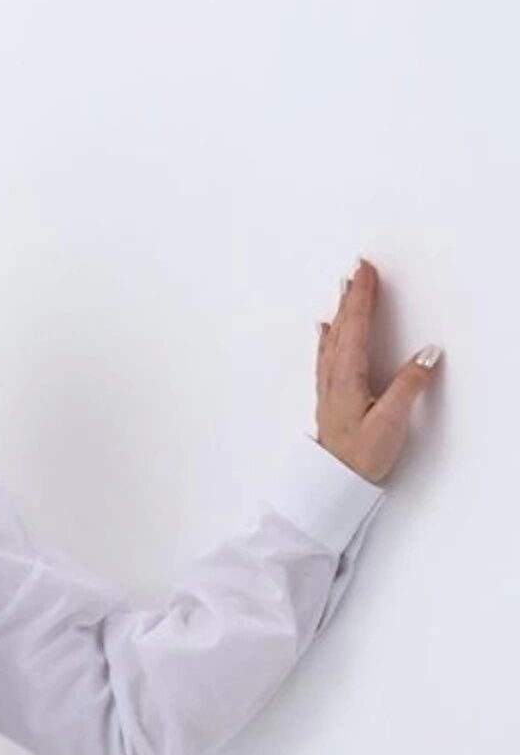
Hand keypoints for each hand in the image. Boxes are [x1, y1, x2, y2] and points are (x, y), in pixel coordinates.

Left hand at [315, 257, 441, 484]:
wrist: (332, 485)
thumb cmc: (359, 457)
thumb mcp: (391, 422)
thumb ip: (409, 386)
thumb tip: (428, 355)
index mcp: (348, 378)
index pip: (356, 327)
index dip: (363, 298)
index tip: (367, 271)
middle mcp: (334, 378)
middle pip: (343, 327)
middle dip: (352, 296)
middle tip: (358, 268)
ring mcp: (330, 387)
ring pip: (334, 338)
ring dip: (341, 311)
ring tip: (344, 288)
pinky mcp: (330, 397)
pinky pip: (327, 355)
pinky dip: (328, 336)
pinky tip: (325, 329)